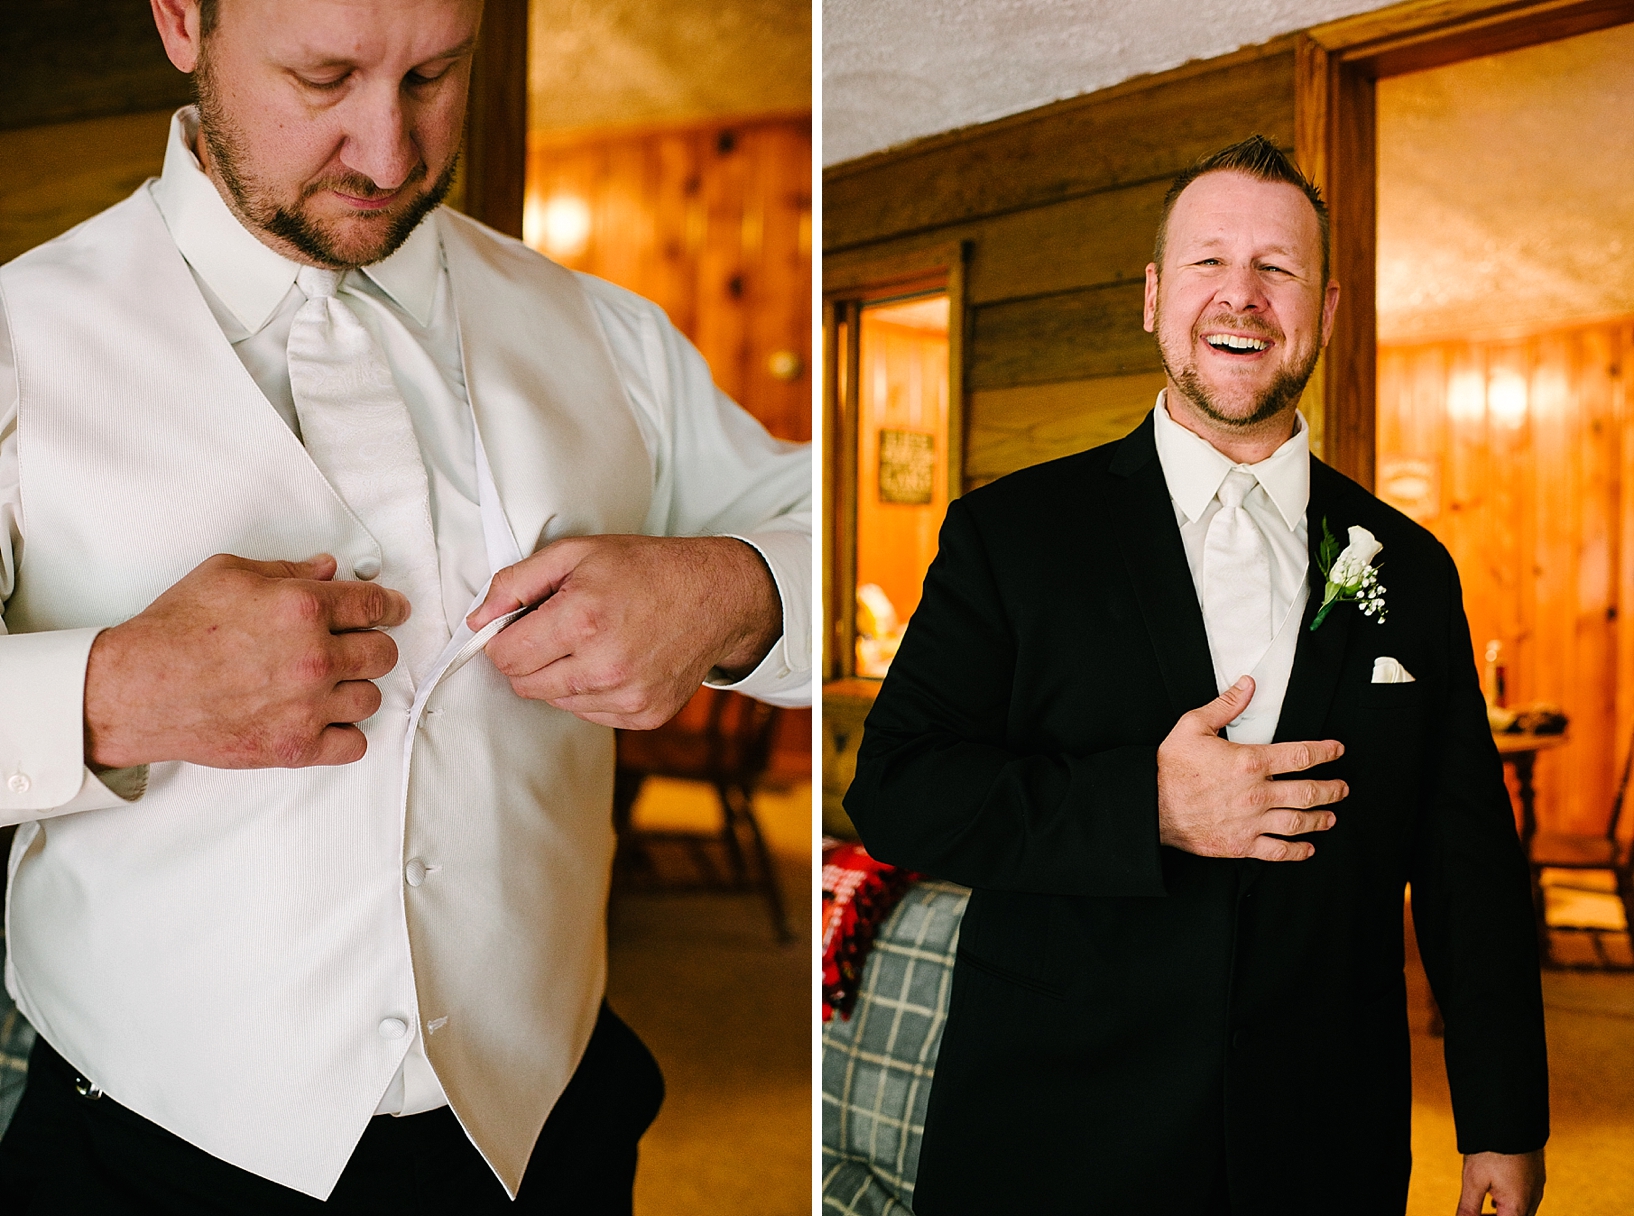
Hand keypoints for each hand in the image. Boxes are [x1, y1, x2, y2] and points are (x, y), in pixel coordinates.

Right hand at [84, 554, 408, 768]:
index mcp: (302, 608)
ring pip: (371, 698)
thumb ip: (287, 571)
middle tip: (356, 648)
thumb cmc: (175, 630)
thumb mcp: (228, 574)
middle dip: (373, 646)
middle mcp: (314, 657)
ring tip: (330, 685)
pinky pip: (353, 745)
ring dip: (356, 689)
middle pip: (383, 653)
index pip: (374, 605)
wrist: (138, 690)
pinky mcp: (294, 745)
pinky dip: (345, 734)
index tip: (395, 611)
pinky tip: (326, 720)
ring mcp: (308, 705)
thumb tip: (329, 569)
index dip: (391, 607)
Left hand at [466, 535, 780, 728]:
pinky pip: (590, 714)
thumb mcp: (577, 553)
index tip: (520, 625)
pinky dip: (590, 691)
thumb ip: (516, 582)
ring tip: (592, 641)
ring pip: (555, 702)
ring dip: (560, 676)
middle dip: (529, 658)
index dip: (503, 639)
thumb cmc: (646, 569)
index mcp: (582, 620)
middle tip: (557, 629)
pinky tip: (613, 661)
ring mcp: (628, 696)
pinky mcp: (644, 715)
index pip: (505, 656)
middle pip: (524, 685)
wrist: (716, 596)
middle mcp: (605, 666)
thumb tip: (478, 620)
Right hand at [1156, 676, 1346, 859]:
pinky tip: (1307, 848)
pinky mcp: (1241, 844)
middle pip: (1308, 792)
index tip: (1336, 751)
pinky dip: (1297, 851)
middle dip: (1332, 790)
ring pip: (1298, 822)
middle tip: (1342, 788)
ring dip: (1320, 819)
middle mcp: (1256, 794)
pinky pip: (1277, 850)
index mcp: (1249, 761)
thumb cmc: (1170, 767)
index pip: (1300, 756)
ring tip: (1331, 817)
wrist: (1150, 806)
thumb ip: (1225, 705)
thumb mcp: (1193, 726)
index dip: (1325, 752)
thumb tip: (1247, 686)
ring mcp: (1251, 821)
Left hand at [1456, 1149, 1544, 1214]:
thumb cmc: (1492, 1148)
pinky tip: (1494, 1196)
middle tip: (1474, 1213)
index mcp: (1517, 1207)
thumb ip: (1468, 1208)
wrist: (1511, 1118)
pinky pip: (1526, 1198)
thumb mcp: (1473, 1180)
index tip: (1472, 1214)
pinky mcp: (1536, 1175)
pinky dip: (1510, 1203)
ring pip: (1522, 1211)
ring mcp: (1537, 1187)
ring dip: (1503, 1213)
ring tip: (1483, 1209)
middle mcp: (1532, 1200)